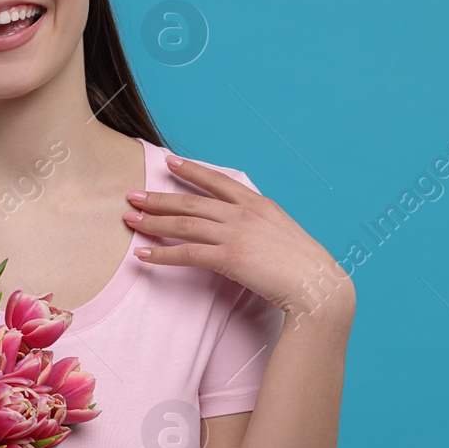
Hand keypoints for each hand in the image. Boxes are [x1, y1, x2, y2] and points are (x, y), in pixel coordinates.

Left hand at [125, 154, 355, 325]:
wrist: (318, 286)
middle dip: (159, 196)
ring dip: (153, 221)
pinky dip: (161, 253)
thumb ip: (262, 225)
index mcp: (259, 204)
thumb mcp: (284, 233)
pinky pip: (186, 253)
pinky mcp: (230, 257)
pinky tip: (143, 254)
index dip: (191, 170)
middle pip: (192, 201)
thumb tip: (246, 228)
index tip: (169, 161)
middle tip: (133, 194)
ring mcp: (236, 233)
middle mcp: (244, 213)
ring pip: (184, 223)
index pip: (218, 181)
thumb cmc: (305, 267)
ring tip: (130, 219)